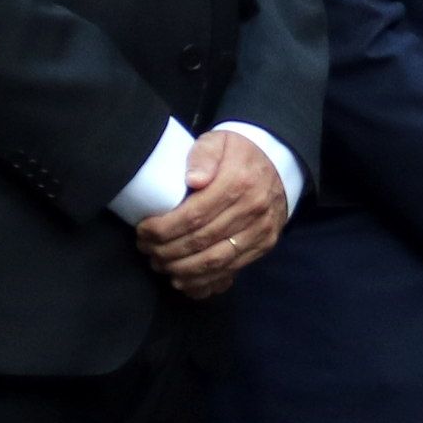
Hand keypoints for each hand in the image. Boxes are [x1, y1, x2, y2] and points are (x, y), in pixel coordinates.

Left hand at [138, 130, 286, 299]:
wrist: (279, 165)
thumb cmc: (238, 154)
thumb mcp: (219, 141)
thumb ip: (203, 155)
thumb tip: (193, 180)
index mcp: (238, 182)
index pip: (193, 215)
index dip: (164, 228)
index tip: (143, 232)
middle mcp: (253, 209)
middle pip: (201, 241)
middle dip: (167, 251)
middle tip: (147, 250)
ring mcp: (261, 231)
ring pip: (215, 261)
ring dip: (183, 269)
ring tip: (160, 265)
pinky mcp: (264, 246)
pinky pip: (231, 269)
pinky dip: (204, 280)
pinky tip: (183, 280)